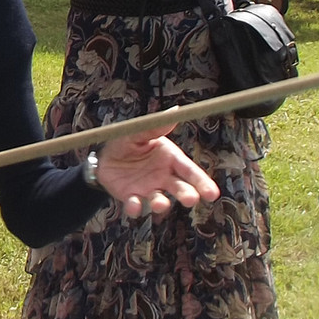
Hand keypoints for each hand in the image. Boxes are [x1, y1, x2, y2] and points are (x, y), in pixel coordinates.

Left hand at [93, 125, 219, 217]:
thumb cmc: (127, 142)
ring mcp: (148, 190)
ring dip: (161, 204)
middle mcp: (163, 178)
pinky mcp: (132, 198)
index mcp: (170, 159)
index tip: (213, 194)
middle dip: (187, 195)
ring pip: (160, 201)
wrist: (105, 156)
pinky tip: (133, 204)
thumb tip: (174, 111)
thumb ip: (155, 127)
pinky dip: (135, 208)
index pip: (190, 171)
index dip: (202, 183)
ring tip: (160, 203)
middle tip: (191, 199)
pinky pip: (135, 206)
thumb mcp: (138, 132)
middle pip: (180, 188)